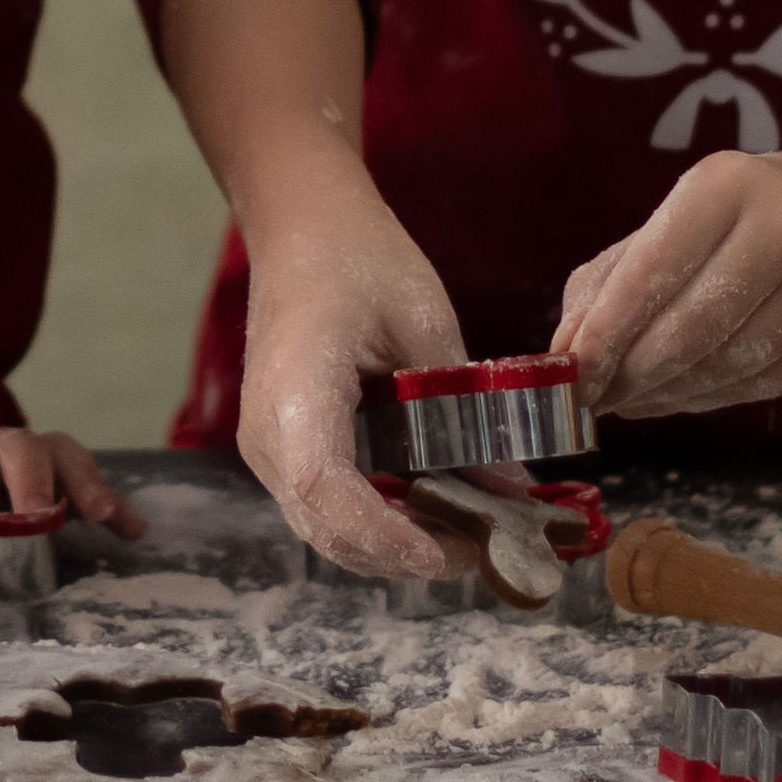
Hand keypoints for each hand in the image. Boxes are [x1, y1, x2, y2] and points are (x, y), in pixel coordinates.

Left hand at [0, 419, 147, 539]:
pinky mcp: (44, 484)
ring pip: (54, 453)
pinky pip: (83, 482)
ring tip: (96, 513)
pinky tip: (132, 530)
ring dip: (77, 480)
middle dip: (26, 479)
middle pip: (13, 446)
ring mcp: (16, 464)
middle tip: (30, 518)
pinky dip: (111, 501)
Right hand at [236, 158, 476, 582]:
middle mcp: (268, 434)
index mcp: (294, 392)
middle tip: (488, 548)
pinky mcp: (285, 448)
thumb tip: (513, 489)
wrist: (301, 228)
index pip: (325, 491)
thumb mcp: (425, 323)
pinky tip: (435, 507)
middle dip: (406, 553)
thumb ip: (465, 409)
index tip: (453, 549)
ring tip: (471, 532)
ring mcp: (269, 446)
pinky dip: (379, 520)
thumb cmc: (358, 258)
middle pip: (327, 529)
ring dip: (395, 543)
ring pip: (327, 528)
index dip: (386, 534)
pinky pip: (328, 505)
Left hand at [552, 137, 781, 420]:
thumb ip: (613, 277)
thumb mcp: (679, 217)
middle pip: (689, 330)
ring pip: (723, 368)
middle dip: (630, 374)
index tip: (569, 373)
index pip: (652, 270)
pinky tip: (676, 397)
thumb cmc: (744, 214)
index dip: (606, 331)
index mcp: (726, 187)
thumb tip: (566, 351)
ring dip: (664, 394)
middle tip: (591, 398)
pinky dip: (706, 400)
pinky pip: (758, 388)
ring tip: (628, 400)